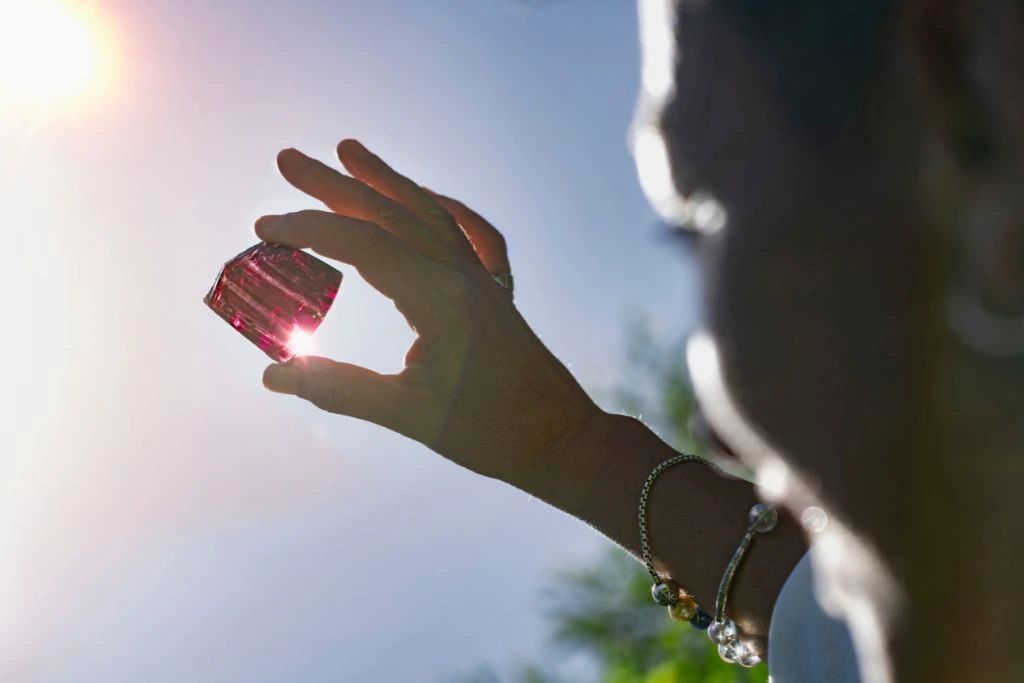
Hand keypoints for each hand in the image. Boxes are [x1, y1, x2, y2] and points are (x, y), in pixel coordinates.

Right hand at [255, 139, 601, 487]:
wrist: (562, 440)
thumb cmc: (491, 433)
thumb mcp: (409, 416)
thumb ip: (340, 390)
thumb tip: (273, 375)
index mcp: (440, 300)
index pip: (365, 247)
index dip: (310, 230)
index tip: (264, 227)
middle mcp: (462, 277)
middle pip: (392, 214)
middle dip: (336, 185)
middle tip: (288, 158)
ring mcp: (482, 280)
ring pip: (428, 214)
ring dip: (385, 182)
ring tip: (348, 151)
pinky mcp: (494, 293)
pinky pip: (468, 234)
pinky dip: (441, 208)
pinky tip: (427, 199)